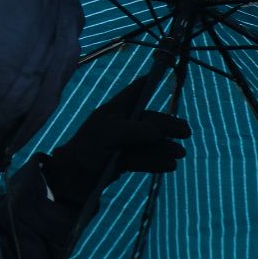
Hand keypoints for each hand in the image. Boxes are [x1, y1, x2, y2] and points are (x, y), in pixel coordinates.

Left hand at [40, 75, 190, 209]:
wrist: (71, 181)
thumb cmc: (85, 151)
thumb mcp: (108, 135)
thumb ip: (134, 130)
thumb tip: (159, 131)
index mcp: (112, 112)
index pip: (134, 94)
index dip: (149, 85)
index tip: (165, 76)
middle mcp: (118, 125)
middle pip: (148, 121)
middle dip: (167, 126)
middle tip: (186, 132)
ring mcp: (121, 144)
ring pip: (148, 143)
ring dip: (165, 147)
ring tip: (180, 154)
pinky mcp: (121, 162)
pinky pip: (143, 158)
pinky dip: (156, 161)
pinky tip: (169, 165)